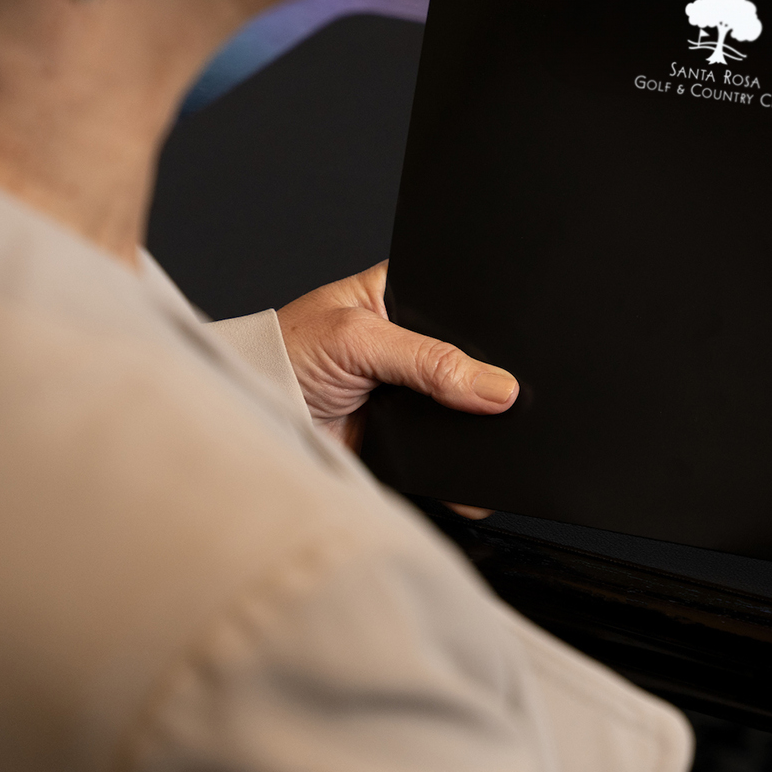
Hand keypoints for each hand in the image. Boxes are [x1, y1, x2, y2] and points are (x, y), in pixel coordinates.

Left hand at [275, 262, 516, 503]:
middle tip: (510, 398)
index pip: (464, 304)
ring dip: (479, 427)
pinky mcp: (408, 439)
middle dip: (490, 382)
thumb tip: (496, 386)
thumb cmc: (283, 356)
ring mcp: (414, 394)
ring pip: (465, 411)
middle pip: (474, 361)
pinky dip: (460, 467)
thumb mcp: (357, 338)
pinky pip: (447, 453)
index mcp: (404, 297)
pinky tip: (479, 474)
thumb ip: (428, 358)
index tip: (522, 346)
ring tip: (502, 437)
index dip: (492, 323)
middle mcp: (414, 345)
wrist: (250, 424)